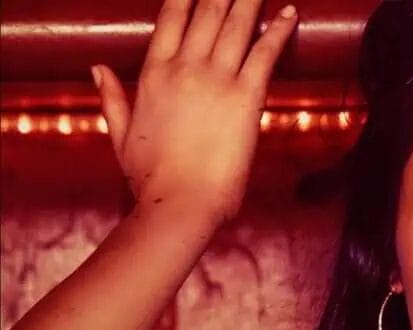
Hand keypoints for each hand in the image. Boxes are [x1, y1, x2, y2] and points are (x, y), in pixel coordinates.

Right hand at [93, 0, 297, 223]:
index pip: (172, 18)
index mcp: (153, 75)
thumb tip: (97, 68)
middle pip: (208, 13)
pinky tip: (291, 12)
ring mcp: (215, 80)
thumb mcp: (120, 134)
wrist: (179, 203)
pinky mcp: (245, 97)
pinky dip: (279, 30)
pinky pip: (265, 52)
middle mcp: (184, 68)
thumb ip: (111, 97)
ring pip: (237, 25)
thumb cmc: (151, 178)